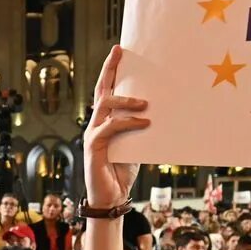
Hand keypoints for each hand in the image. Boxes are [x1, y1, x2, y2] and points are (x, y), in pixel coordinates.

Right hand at [82, 46, 147, 210]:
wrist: (111, 198)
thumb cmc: (122, 173)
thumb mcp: (135, 146)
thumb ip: (139, 129)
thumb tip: (157, 112)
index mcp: (105, 122)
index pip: (106, 91)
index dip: (111, 71)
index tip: (119, 51)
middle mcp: (96, 124)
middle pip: (101, 91)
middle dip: (109, 70)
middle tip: (119, 52)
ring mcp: (93, 134)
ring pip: (104, 106)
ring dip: (125, 100)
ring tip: (145, 102)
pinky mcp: (94, 147)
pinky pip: (111, 128)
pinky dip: (129, 123)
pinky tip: (144, 122)